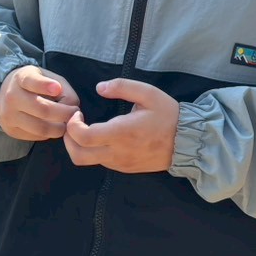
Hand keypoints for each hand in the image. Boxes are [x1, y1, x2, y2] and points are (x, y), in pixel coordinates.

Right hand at [0, 65, 79, 140]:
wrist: (5, 94)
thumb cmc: (34, 84)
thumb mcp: (47, 77)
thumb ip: (62, 88)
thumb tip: (72, 108)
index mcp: (21, 78)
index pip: (30, 81)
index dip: (44, 85)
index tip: (57, 88)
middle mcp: (11, 97)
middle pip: (43, 109)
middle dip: (65, 113)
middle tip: (75, 113)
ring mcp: (9, 116)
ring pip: (41, 128)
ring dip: (60, 128)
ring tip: (66, 122)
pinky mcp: (11, 131)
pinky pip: (37, 136)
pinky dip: (50, 134)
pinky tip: (53, 127)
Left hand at [64, 78, 178, 173]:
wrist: (187, 142)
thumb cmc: (167, 115)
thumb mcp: (148, 93)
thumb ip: (122, 87)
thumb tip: (99, 88)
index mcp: (121, 133)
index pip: (83, 137)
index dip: (72, 126)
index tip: (78, 114)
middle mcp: (117, 153)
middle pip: (78, 156)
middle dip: (68, 140)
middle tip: (74, 124)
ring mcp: (120, 163)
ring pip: (87, 161)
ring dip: (80, 145)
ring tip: (87, 128)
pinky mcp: (124, 168)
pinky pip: (101, 162)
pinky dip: (93, 151)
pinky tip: (101, 137)